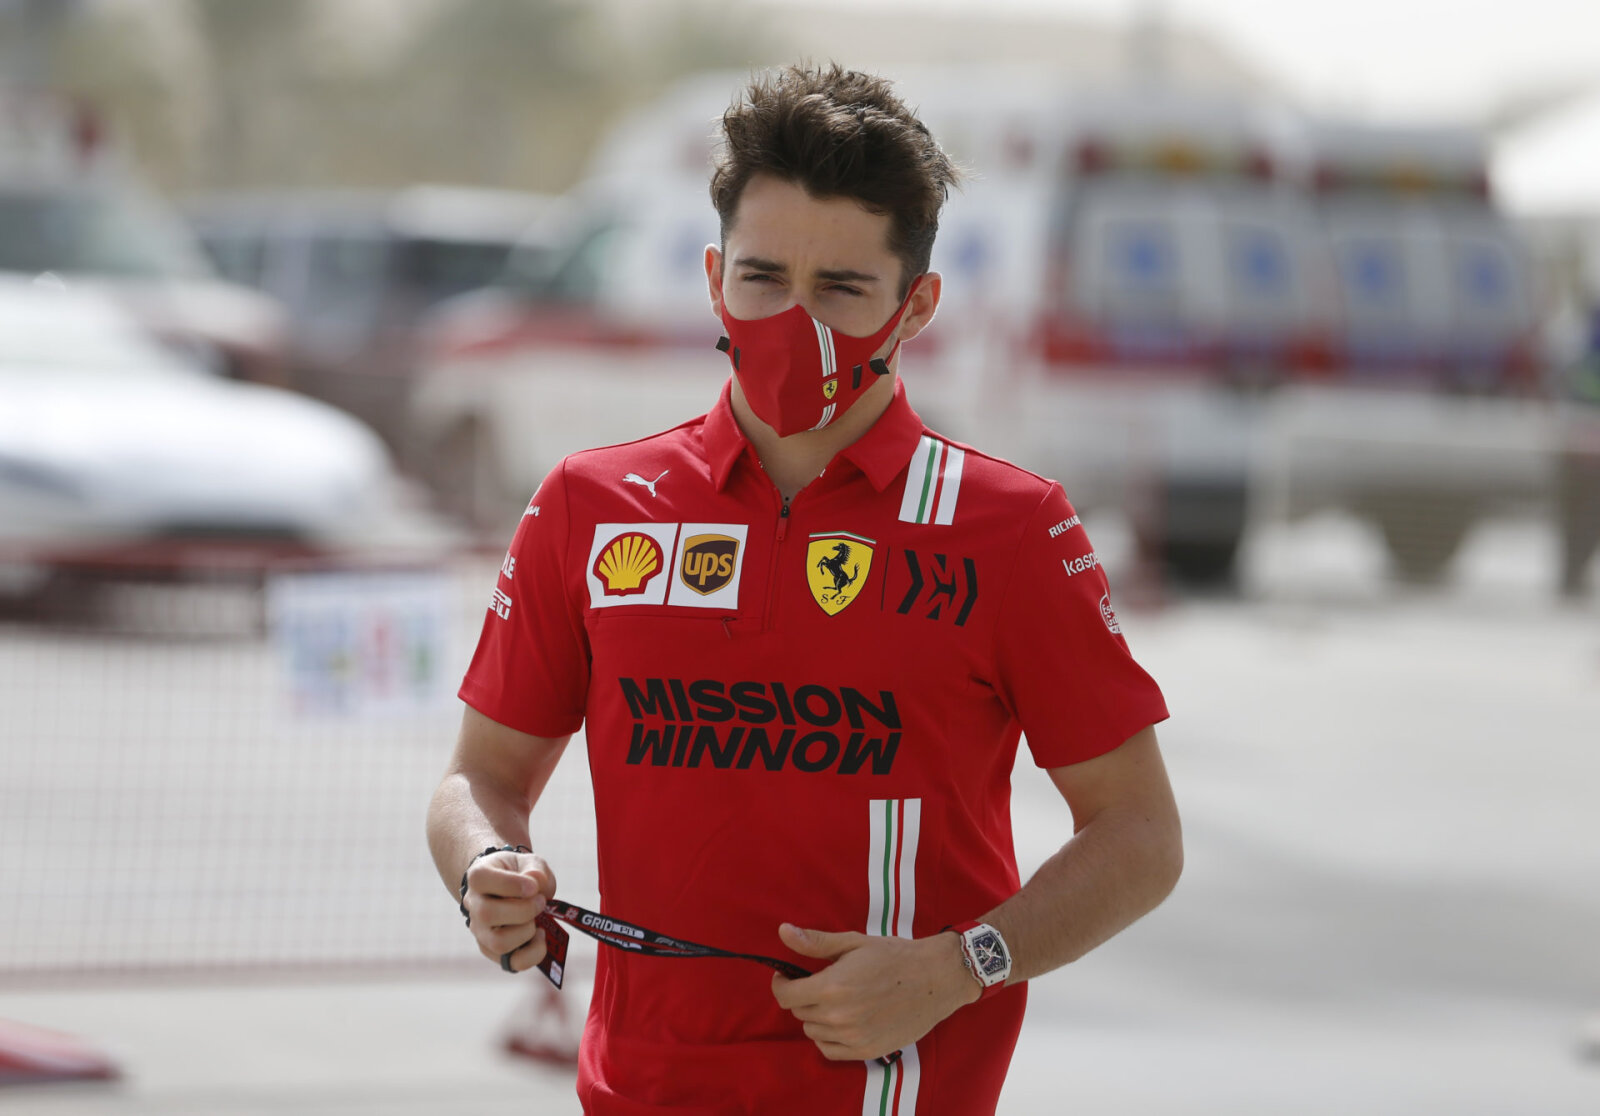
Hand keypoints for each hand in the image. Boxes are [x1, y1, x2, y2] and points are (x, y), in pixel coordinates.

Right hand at [462, 849, 555, 972]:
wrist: (510, 889)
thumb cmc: (520, 874)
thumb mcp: (529, 863)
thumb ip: (536, 869)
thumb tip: (537, 882)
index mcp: (478, 877)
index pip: (480, 880)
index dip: (510, 884)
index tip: (533, 886)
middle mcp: (473, 906)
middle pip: (488, 915)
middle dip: (524, 910)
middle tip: (541, 902)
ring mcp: (481, 932)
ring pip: (498, 943)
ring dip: (527, 931)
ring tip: (537, 920)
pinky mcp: (493, 951)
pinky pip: (513, 963)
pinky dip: (534, 953)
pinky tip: (540, 935)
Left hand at [770, 924, 979, 1060]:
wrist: (935, 979)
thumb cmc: (895, 956)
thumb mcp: (854, 942)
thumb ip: (815, 942)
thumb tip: (783, 932)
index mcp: (832, 987)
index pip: (786, 996)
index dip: (782, 984)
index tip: (787, 976)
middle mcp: (839, 1016)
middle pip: (800, 1012)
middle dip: (803, 996)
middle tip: (820, 982)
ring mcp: (853, 1037)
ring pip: (812, 1032)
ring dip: (816, 1017)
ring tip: (835, 1000)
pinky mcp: (866, 1051)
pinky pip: (829, 1051)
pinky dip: (828, 1038)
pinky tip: (841, 1021)